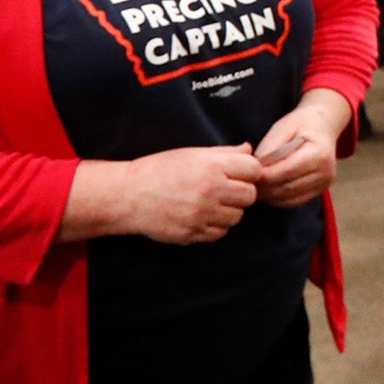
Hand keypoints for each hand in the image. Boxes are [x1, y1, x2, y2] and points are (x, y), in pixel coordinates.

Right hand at [118, 144, 261, 244]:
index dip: (249, 170)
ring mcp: (202, 215)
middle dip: (241, 192)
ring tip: (210, 202)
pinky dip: (215, 226)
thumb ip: (224, 153)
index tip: (238, 172)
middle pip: (250, 195)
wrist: (129, 196)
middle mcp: (210, 191)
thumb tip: (249, 150)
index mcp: (212, 167)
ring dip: (229, 210)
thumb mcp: (192, 154)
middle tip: (225, 189)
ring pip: (237, 217)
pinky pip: (220, 233)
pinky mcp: (193, 234)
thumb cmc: (159, 169)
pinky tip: (201, 215)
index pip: (254, 169)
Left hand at [254, 88, 351, 207]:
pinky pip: (295, 201)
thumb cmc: (301, 124)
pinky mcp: (319, 190)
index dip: (265, 175)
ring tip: (253, 189)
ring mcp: (324, 184)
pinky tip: (266, 192)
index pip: (286, 171)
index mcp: (318, 154)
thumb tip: (256, 168)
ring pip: (290, 198)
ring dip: (269, 197)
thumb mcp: (283, 127)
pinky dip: (278, 200)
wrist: (323, 126)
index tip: (247, 175)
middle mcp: (325, 172)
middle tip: (246, 185)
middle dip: (264, 189)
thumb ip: (270, 148)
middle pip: (288, 188)